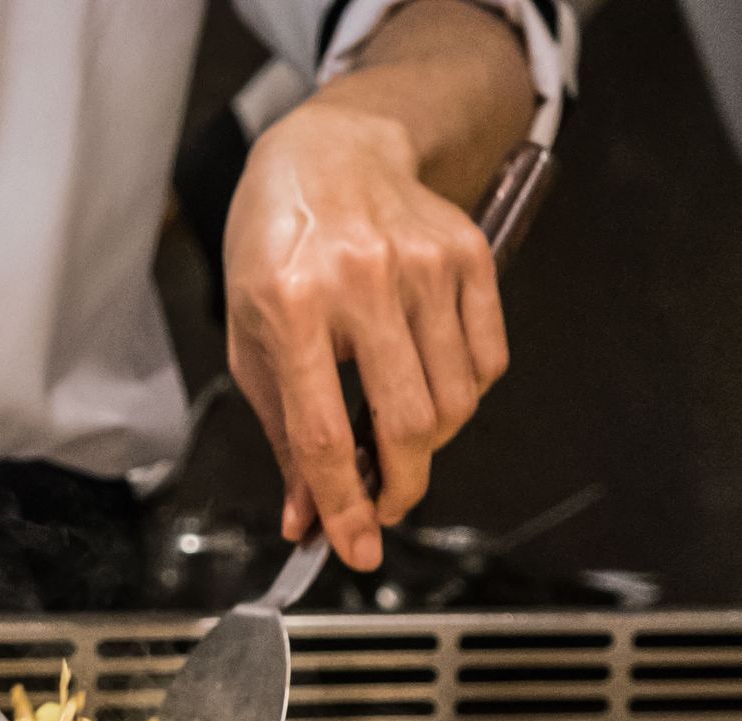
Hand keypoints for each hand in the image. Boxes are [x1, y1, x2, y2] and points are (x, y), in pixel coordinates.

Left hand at [224, 88, 507, 571]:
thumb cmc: (276, 248)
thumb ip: (284, 435)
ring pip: (456, 401)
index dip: (344, 504)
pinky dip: (467, 395)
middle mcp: (362, 281)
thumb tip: (311, 518)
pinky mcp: (469, 254)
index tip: (355, 549)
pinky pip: (488, 359)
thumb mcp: (253, 341)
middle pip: (408, 424)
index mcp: (291, 306)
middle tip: (382, 507)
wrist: (328, 151)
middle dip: (399, 487)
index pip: (325, 432)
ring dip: (430, 444)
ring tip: (396, 435)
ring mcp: (424, 264)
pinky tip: (430, 384)